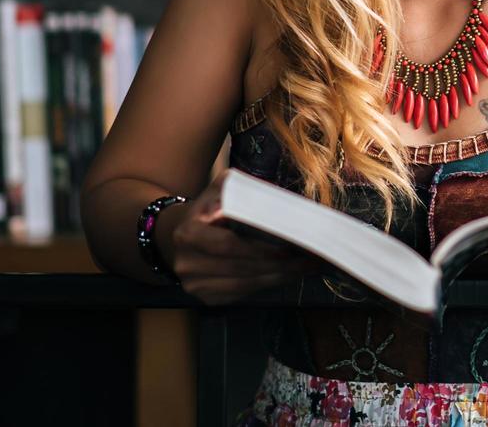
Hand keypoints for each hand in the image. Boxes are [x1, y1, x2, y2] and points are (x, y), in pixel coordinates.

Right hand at [161, 169, 324, 305]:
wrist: (175, 235)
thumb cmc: (207, 208)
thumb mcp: (219, 189)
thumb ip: (239, 189)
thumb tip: (266, 200)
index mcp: (189, 234)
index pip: (229, 245)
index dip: (261, 250)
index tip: (291, 248)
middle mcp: (188, 263)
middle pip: (242, 269)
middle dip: (280, 266)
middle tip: (312, 259)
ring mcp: (195, 285)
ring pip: (245, 286)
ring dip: (280, 278)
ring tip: (307, 268)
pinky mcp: (206, 298)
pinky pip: (243, 294)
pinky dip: (269, 285)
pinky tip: (289, 275)